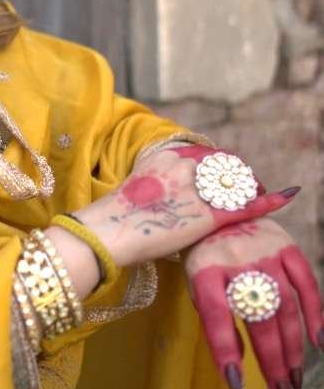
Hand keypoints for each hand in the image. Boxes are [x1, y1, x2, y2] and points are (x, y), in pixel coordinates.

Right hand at [75, 143, 297, 268]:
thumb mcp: (139, 186)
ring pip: (238, 185)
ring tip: (261, 197)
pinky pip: (244, 206)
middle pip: (226, 167)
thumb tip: (173, 193)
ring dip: (252, 190)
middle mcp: (185, 167)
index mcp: (166, 157)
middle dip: (242, 177)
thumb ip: (161, 183)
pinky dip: (265, 202)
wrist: (107, 233)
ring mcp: (197, 190)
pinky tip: (281, 199)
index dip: (225, 166)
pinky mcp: (207, 216)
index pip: (207, 155)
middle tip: (252, 187)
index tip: (231, 175)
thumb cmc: (117, 219)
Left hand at [186, 218, 323, 388]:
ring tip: (295, 378)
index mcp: (205, 271)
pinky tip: (318, 341)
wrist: (219, 206)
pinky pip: (306, 282)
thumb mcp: (198, 286)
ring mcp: (264, 251)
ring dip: (293, 346)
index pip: (214, 314)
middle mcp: (235, 259)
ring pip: (284, 306)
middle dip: (271, 358)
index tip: (236, 382)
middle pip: (257, 317)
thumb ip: (215, 321)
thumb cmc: (206, 256)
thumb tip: (237, 365)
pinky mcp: (286, 245)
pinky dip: (315, 312)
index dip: (225, 348)